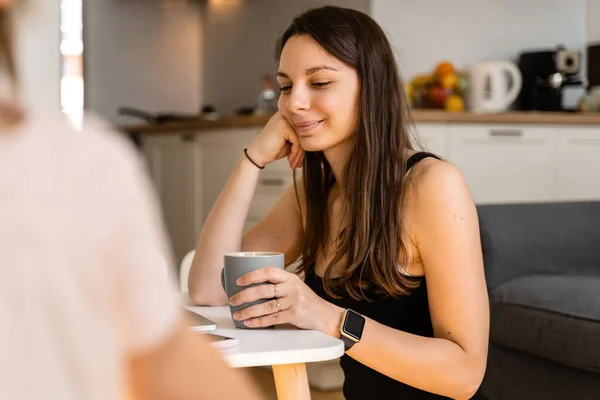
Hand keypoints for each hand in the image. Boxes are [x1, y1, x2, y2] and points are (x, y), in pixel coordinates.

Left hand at [228, 267, 342, 334]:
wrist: (326, 316)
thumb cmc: (308, 302)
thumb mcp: (295, 288)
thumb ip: (279, 286)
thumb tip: (253, 288)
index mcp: (290, 277)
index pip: (268, 271)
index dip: (251, 275)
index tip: (238, 281)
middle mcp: (292, 287)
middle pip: (263, 290)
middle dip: (244, 295)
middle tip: (233, 300)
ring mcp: (294, 301)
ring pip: (266, 306)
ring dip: (248, 311)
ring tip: (237, 314)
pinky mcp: (295, 314)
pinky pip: (272, 318)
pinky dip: (258, 321)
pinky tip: (249, 322)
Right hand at [246, 112, 303, 169]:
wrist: (257, 155)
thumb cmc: (272, 150)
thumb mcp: (289, 143)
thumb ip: (300, 138)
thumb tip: (315, 142)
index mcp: (288, 117)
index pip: (303, 130)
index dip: (303, 146)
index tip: (300, 160)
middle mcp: (286, 115)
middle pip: (303, 134)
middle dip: (302, 152)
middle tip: (298, 164)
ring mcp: (284, 120)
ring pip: (301, 138)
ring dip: (299, 154)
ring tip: (294, 164)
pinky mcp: (283, 127)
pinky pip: (297, 141)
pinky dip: (295, 153)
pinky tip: (290, 160)